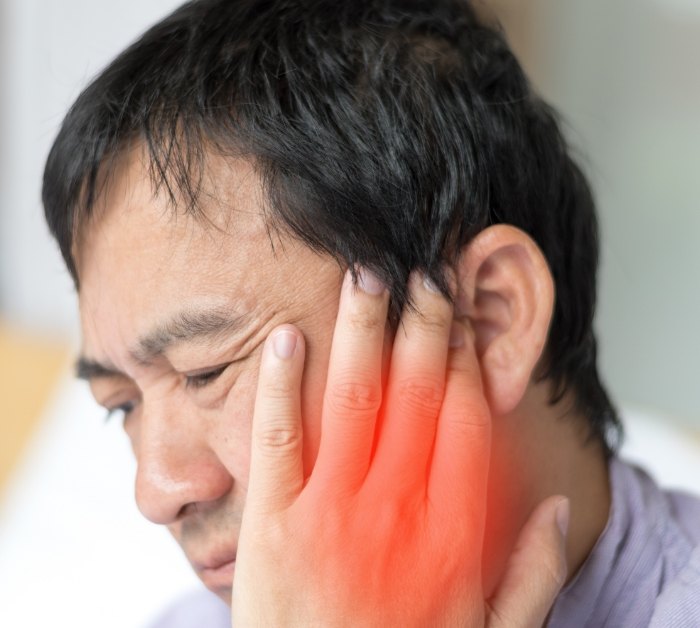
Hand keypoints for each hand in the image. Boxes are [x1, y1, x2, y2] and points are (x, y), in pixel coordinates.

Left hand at [232, 268, 568, 626]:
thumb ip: (532, 572)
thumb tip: (562, 507)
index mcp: (452, 531)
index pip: (467, 422)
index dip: (467, 360)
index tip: (463, 314)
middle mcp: (395, 510)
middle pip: (415, 395)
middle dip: (420, 325)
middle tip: (421, 268)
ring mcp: (328, 514)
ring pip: (350, 401)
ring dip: (358, 332)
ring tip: (363, 274)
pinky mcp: (270, 527)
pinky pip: (277, 441)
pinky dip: (280, 385)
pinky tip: (284, 338)